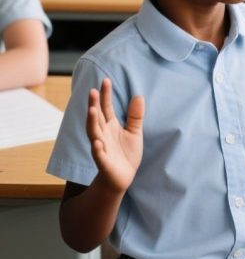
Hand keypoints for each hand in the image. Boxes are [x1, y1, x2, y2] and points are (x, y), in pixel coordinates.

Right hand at [86, 78, 143, 193]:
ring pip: (94, 134)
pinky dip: (97, 149)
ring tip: (92, 110)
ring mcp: (102, 148)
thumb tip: (139, 95)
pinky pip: (99, 155)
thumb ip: (135, 115)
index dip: (105, 95)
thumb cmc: (126, 154)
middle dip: (93, 105)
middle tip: (92, 91)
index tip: (105, 80)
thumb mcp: (134, 132)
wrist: (123, 178)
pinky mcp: (104, 163)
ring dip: (92, 123)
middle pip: (96, 118)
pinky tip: (97, 142)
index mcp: (110, 126)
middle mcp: (103, 134)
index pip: (106, 107)